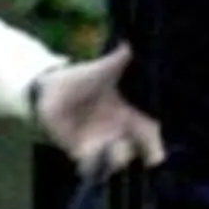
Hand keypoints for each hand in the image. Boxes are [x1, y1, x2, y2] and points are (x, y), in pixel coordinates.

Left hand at [34, 44, 164, 172]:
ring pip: (118, 161)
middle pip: (139, 151)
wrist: (51, 88)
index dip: (156, 144)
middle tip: (138, 152)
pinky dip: (93, 166)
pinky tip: (89, 160)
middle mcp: (119, 132)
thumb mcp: (103, 69)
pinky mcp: (81, 151)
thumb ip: (119, 59)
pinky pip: (91, 167)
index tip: (158, 154)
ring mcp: (102, 143)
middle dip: (143, 154)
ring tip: (109, 148)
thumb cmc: (82, 78)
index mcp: (130, 114)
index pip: (151, 133)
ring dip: (117, 158)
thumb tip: (131, 41)